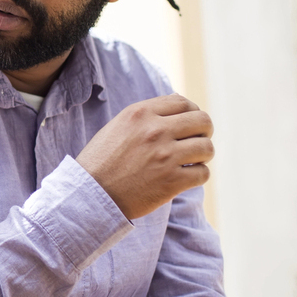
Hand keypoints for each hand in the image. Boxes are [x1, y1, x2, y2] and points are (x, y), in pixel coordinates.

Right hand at [76, 93, 213, 219]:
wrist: (90, 194)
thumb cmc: (102, 161)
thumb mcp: (118, 126)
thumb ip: (146, 115)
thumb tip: (179, 104)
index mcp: (140, 114)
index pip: (183, 102)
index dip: (192, 112)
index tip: (190, 125)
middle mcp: (155, 131)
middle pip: (202, 121)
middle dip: (204, 132)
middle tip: (196, 142)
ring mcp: (165, 156)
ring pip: (207, 148)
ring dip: (203, 155)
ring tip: (191, 161)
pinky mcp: (171, 181)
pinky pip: (203, 173)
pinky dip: (198, 176)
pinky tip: (185, 178)